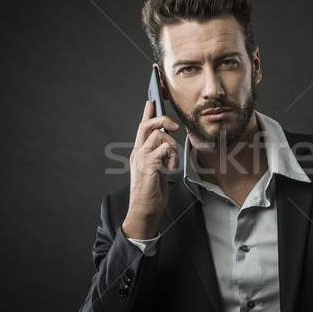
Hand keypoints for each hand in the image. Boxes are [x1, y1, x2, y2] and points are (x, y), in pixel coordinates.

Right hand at [122, 100, 179, 239]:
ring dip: (172, 147)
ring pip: (160, 136)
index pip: (142, 127)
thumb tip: (168, 145)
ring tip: (172, 163)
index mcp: (139, 153)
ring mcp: (141, 158)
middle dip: (162, 119)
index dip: (147, 113)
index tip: (150, 100)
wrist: (144, 211)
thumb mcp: (157, 170)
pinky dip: (171, 157)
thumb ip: (160, 156)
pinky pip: (164, 149)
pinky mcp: (147, 165)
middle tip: (174, 126)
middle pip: (146, 125)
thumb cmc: (152, 194)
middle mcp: (138, 153)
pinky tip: (170, 168)